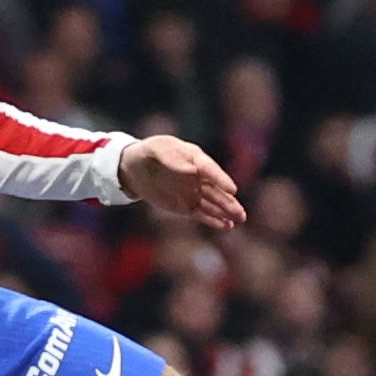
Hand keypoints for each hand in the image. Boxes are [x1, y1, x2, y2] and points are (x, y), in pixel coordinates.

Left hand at [118, 135, 244, 228]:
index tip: (232, 190)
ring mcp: (193, 192)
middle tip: (241, 212)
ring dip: (226, 212)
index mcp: (194, 158)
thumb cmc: (147, 153)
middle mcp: (198, 176)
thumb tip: (191, 169)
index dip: (221, 179)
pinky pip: (201, 214)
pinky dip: (213, 220)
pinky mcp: (186, 205)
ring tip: (240, 219)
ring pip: (213, 203)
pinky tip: (226, 226)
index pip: (209, 169)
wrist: (134, 169)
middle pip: (217, 190)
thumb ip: (170, 157)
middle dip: (229, 202)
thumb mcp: (154, 149)